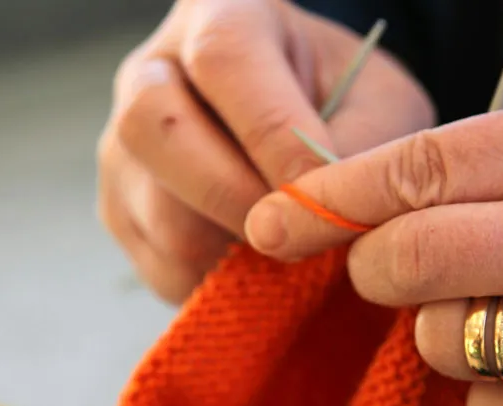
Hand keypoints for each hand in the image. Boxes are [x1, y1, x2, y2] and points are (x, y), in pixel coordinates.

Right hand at [97, 0, 433, 304]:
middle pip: (155, 129)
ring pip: (161, 214)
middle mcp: (150, 73)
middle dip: (238, 196)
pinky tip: (265, 262)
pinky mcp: (122, 213)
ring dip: (236, 250)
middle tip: (302, 231)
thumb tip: (326, 215)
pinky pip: (163, 267)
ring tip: (294, 247)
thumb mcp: (380, 103)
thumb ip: (366, 146)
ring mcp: (124, 148)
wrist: (305, 122)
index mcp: (221, 15)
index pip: (226, 61)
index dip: (273, 133)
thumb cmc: (346, 103)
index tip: (319, 186)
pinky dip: (222, 281)